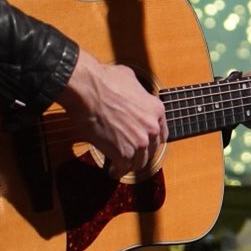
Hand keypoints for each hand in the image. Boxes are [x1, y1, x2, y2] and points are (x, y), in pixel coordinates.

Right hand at [58, 51, 167, 177]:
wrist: (89, 89)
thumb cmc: (106, 80)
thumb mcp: (131, 79)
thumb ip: (138, 92)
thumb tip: (133, 93)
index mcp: (156, 109)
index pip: (162, 133)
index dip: (152, 139)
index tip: (145, 143)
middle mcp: (151, 127)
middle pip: (151, 149)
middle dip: (141, 153)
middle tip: (131, 154)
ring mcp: (139, 142)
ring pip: (139, 162)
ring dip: (130, 164)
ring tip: (122, 164)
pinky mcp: (123, 153)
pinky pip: (123, 169)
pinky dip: (117, 171)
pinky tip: (112, 170)